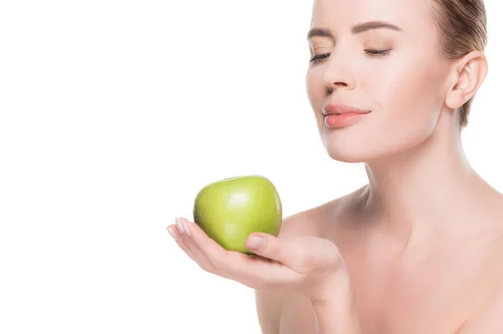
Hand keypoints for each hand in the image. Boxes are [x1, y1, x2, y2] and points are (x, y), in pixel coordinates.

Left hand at [167, 217, 348, 302]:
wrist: (329, 280)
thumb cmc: (320, 264)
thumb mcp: (303, 255)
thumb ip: (277, 246)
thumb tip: (249, 238)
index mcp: (256, 274)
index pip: (219, 258)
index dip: (199, 241)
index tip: (184, 223)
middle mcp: (247, 275)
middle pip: (209, 262)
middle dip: (189, 243)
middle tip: (173, 222)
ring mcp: (249, 271)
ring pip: (213, 261)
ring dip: (193, 245)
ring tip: (178, 228)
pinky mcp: (253, 264)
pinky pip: (225, 254)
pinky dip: (209, 242)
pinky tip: (207, 228)